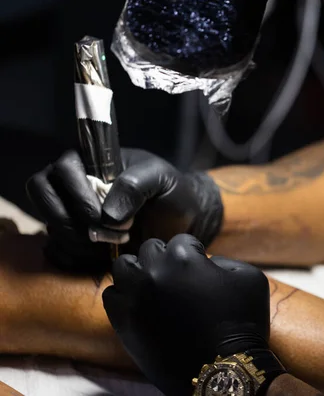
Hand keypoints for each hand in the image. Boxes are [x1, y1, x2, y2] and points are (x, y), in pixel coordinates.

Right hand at [26, 149, 222, 272]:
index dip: (77, 195)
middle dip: (72, 220)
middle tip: (107, 234)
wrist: (184, 221)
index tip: (104, 216)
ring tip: (113, 245)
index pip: (61, 170)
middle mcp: (74, 185)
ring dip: (77, 242)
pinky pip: (57, 251)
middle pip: (43, 196)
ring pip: (50, 226)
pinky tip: (103, 257)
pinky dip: (76, 257)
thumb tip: (108, 214)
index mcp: (92, 162)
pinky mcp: (75, 239)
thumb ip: (135, 184)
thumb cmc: (172, 192)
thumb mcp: (160, 179)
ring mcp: (72, 213)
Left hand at [102, 234, 269, 395]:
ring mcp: (135, 296)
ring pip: (124, 267)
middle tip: (178, 277)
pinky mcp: (123, 320)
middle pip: (151, 249)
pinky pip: (112, 295)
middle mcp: (154, 271)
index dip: (194, 252)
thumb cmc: (242, 323)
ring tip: (153, 285)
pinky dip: (125, 295)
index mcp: (183, 258)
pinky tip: (141, 303)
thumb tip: (206, 261)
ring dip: (139, 271)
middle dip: (165, 258)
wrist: (223, 369)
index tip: (200, 267)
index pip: (183, 240)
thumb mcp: (250, 279)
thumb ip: (226, 260)